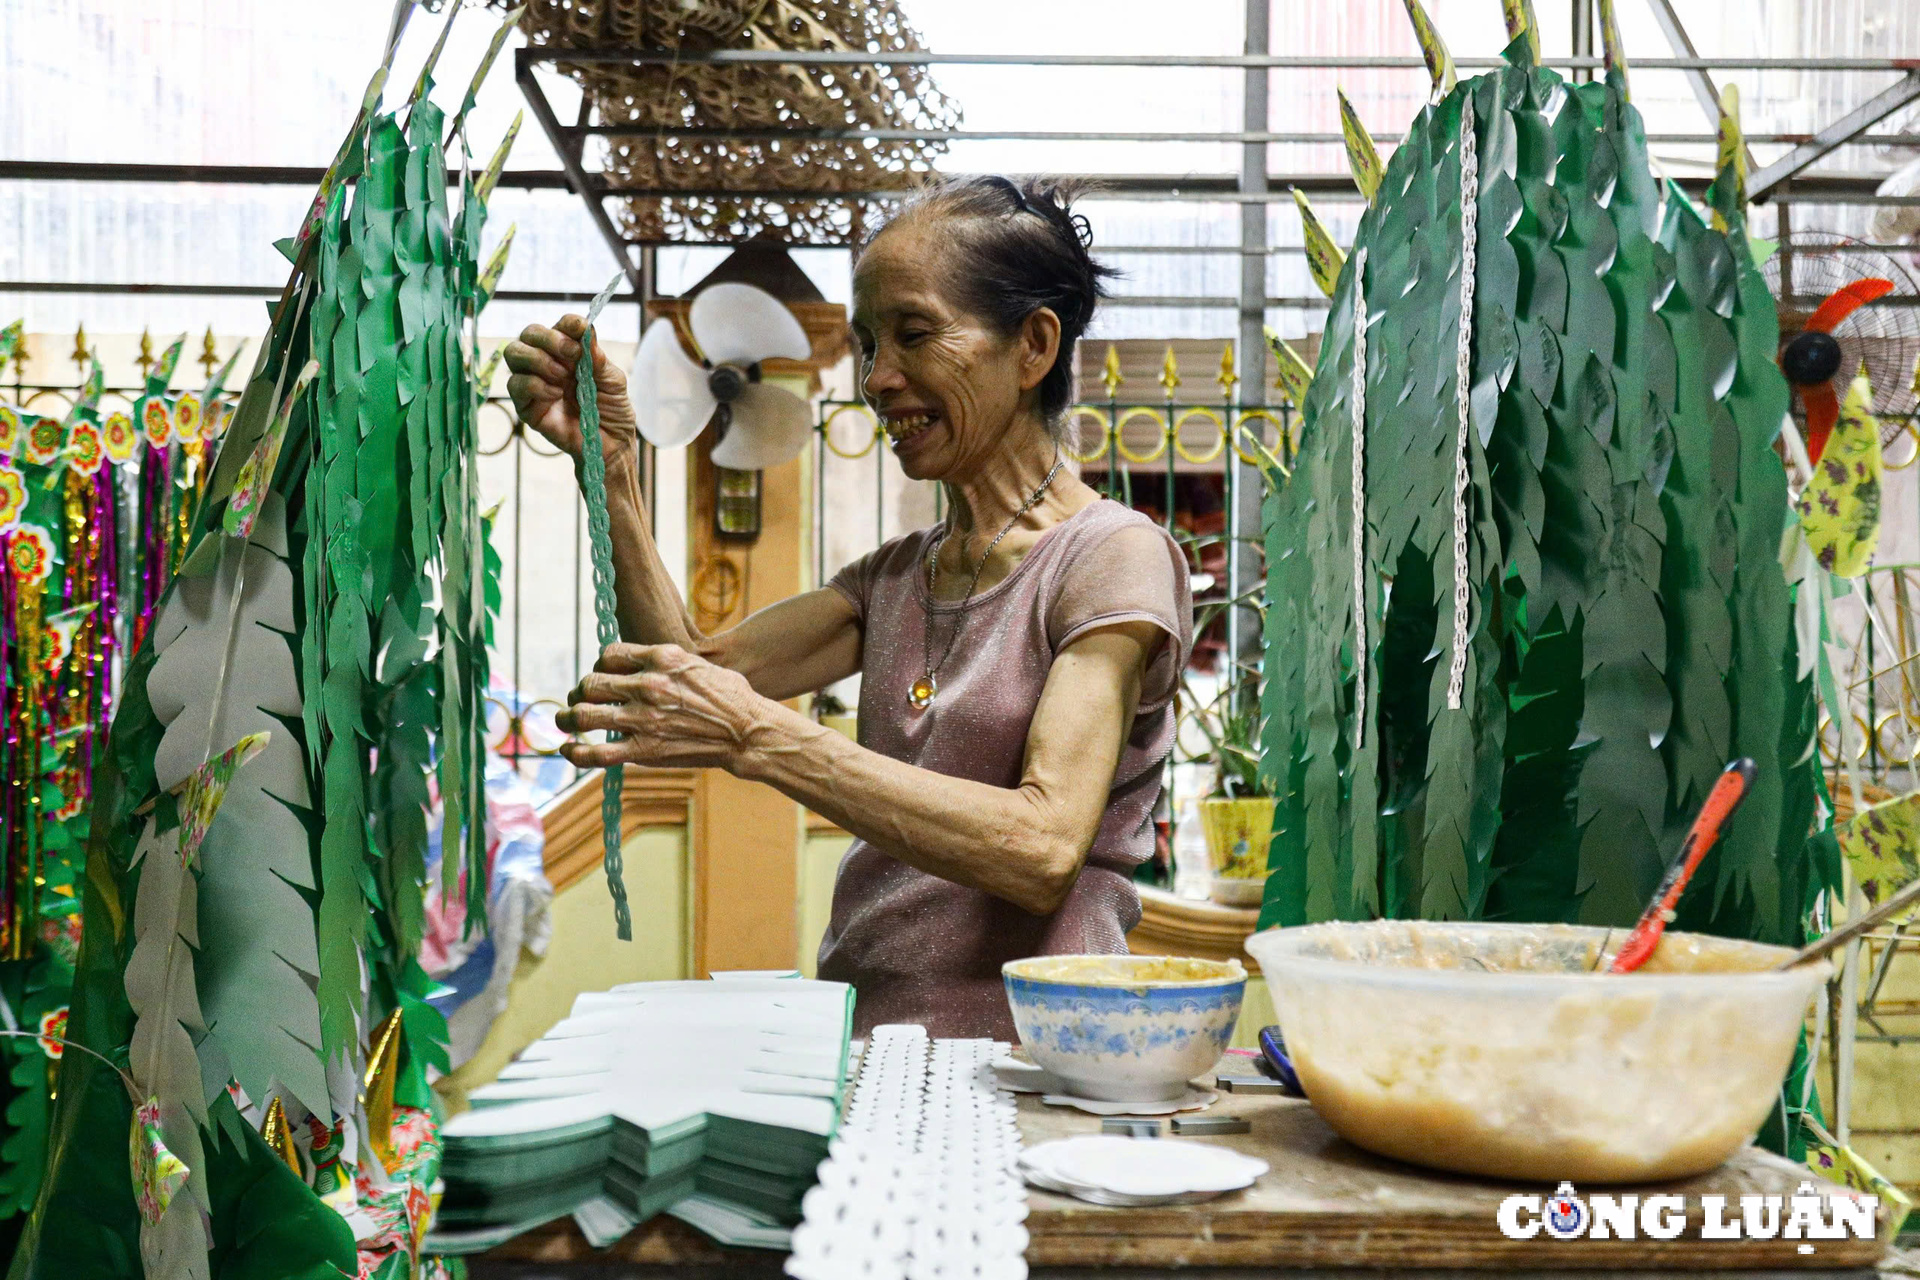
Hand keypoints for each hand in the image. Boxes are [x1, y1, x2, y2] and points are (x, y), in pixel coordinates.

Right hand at [503, 315, 639, 467]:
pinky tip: (555, 394)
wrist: (611, 442)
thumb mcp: (613, 380)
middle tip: (572, 354)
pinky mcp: (526, 406)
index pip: (560, 326)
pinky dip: (535, 384)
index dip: (568, 324)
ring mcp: (534, 382)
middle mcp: (547, 361)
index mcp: (569, 351)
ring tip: (563, 377)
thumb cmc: (612, 409)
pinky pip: (516, 385)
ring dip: (539, 359)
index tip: (581, 330)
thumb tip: (586, 332)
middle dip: (549, 338)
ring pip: (514, 353)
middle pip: (529, 333)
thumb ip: (598, 358)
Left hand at [557, 644, 761, 771]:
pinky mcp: (643, 750)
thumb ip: (668, 662)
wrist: (748, 733)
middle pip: (591, 682)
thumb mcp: (700, 665)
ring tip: (564, 722)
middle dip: (581, 691)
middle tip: (580, 699)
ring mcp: (643, 718)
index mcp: (662, 658)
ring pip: (584, 715)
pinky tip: (570, 750)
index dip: (600, 665)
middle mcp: (647, 684)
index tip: (602, 675)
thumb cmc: (733, 697)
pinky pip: (596, 753)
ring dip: (568, 719)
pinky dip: (576, 753)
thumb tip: (650, 662)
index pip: (609, 654)